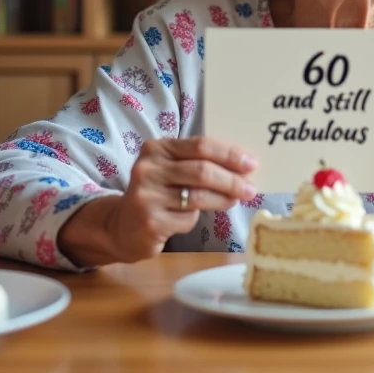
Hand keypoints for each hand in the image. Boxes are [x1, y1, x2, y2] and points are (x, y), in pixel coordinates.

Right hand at [59, 136, 256, 264]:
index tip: (251, 163)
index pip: (200, 146)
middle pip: (202, 170)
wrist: (122, 226)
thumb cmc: (156, 193)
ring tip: (236, 199)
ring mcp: (147, 196)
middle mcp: (148, 169)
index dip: (229, 154)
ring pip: (199, 195)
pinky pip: (188, 218)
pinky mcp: (151, 222)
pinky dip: (197, 219)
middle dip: (232, 179)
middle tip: (251, 188)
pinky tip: (192, 218)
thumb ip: (197, 163)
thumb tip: (242, 167)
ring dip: (224, 199)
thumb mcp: (170, 170)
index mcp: (156, 148)